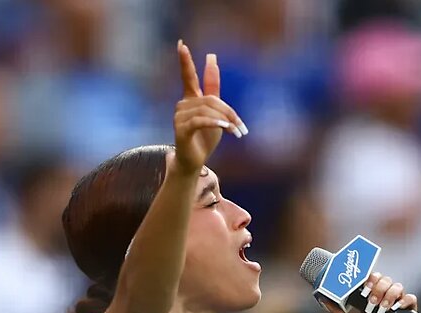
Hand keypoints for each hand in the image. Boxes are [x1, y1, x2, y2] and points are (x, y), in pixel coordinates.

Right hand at [172, 41, 246, 176]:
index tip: (181, 43)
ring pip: (207, 110)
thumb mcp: (216, 111)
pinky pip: (200, 120)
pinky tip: (224, 127)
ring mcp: (179, 117)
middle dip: (228, 112)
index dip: (185, 61)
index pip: (188, 76)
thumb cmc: (205, 137)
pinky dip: (214, 123)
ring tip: (236, 132)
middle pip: (211, 99)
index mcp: (191, 99)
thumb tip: (212, 58)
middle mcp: (182, 105)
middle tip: (241, 127)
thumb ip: (213, 87)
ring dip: (225, 120)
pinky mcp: (181, 129)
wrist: (195, 161)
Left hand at [321, 272, 417, 312]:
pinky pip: (410, 299)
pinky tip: (397, 308)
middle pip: (385, 280)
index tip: (365, 285)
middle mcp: (383, 298)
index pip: (371, 278)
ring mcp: (396, 305)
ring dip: (390, 294)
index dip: (369, 278)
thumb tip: (323, 299)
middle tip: (371, 301)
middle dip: (378, 287)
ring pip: (398, 287)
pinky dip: (405, 300)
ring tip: (382, 309)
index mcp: (369, 298)